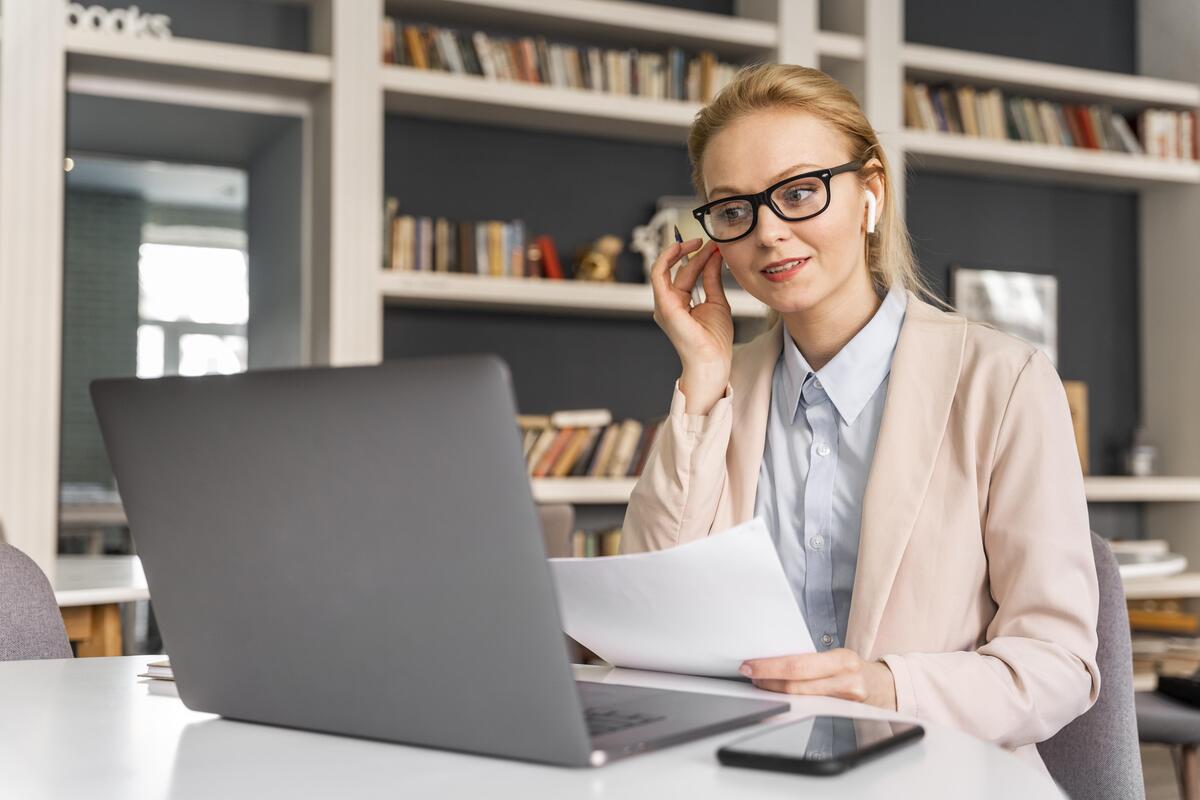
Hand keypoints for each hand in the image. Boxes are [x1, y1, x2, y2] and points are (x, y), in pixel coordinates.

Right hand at [649, 238, 733, 411]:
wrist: (713, 360)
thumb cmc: (714, 340)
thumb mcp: (717, 301)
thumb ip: (711, 279)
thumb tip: (713, 257)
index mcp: (680, 303)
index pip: (686, 273)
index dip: (700, 257)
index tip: (715, 246)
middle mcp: (668, 303)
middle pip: (679, 270)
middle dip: (693, 252)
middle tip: (711, 242)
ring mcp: (663, 304)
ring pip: (667, 269)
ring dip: (682, 252)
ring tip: (700, 243)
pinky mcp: (664, 305)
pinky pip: (658, 275)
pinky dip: (667, 259)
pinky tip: (680, 249)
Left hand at [740, 649, 897, 710]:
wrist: (887, 688)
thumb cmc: (856, 669)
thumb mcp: (838, 658)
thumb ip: (812, 661)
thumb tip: (775, 660)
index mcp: (841, 658)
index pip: (798, 664)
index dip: (770, 667)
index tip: (750, 665)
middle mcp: (845, 678)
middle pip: (796, 683)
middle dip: (767, 679)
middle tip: (749, 674)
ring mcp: (845, 698)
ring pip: (801, 697)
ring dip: (775, 691)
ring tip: (760, 684)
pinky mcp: (844, 712)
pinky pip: (811, 707)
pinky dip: (791, 702)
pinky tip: (779, 697)